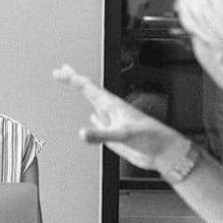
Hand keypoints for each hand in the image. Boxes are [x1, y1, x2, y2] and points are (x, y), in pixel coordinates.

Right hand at [52, 64, 187, 171]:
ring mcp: (113, 121)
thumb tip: (82, 133)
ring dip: (84, 94)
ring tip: (75, 85)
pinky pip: (101, 123)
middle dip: (74, 80)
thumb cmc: (150, 138)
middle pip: (89, 90)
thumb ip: (101, 134)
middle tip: (61, 70)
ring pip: (94, 103)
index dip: (72, 78)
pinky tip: (92, 117)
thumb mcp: (123, 135)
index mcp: (112, 105)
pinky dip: (94, 118)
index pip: (87, 87)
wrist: (162, 151)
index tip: (59, 72)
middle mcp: (111, 110)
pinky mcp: (116, 134)